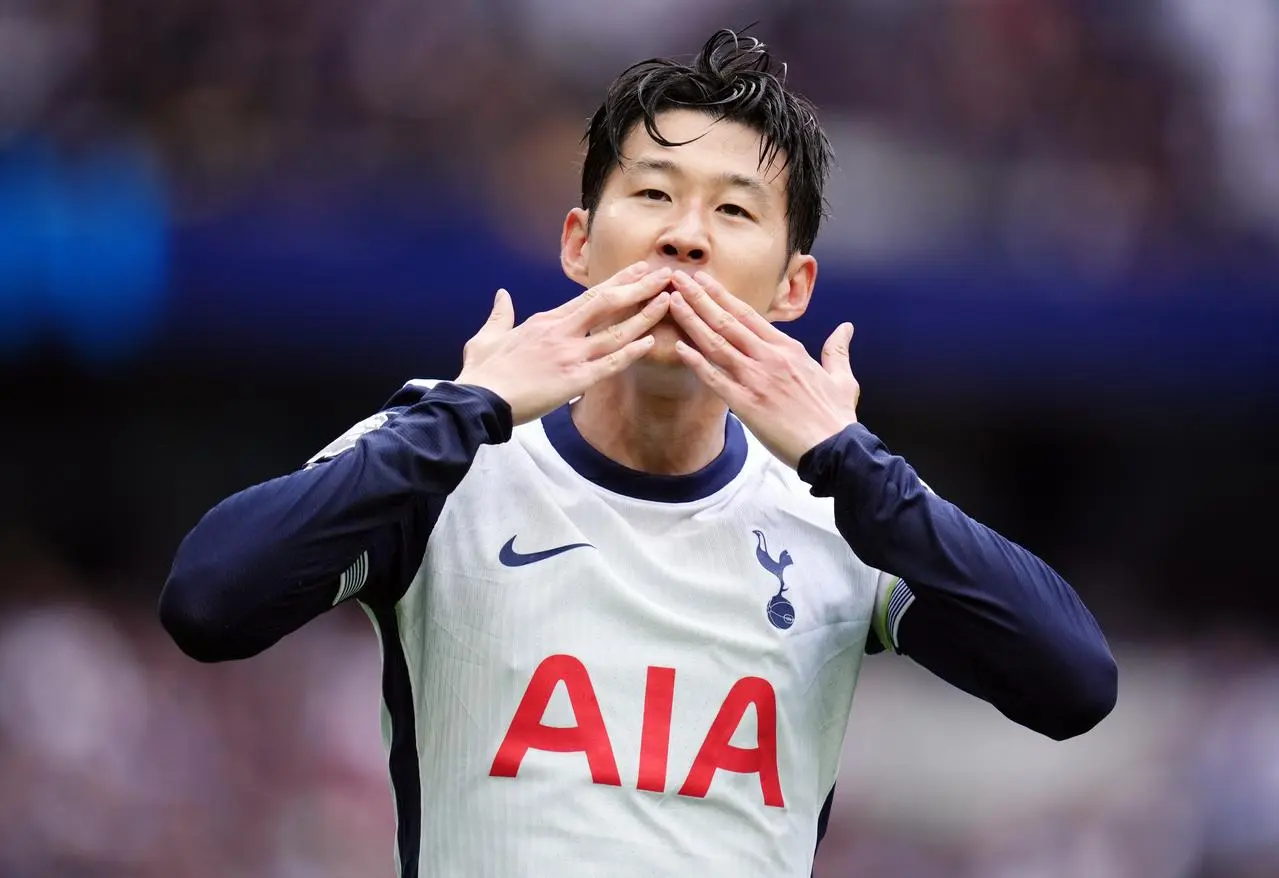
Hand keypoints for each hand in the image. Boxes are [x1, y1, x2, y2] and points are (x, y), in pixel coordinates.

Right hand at [456, 262, 672, 424]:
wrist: (479, 401)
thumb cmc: (483, 372)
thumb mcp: (486, 337)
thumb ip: (500, 315)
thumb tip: (502, 296)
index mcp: (545, 321)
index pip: (588, 296)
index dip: (617, 282)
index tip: (637, 270)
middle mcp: (561, 332)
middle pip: (607, 303)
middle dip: (638, 287)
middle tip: (663, 275)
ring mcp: (570, 355)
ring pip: (615, 332)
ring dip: (644, 317)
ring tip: (668, 302)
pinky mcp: (574, 381)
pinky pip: (609, 365)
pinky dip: (631, 353)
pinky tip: (650, 343)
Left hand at [668, 270, 859, 468]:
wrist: (834, 449)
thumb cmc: (836, 417)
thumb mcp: (842, 377)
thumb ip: (837, 350)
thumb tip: (845, 327)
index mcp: (789, 349)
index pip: (749, 315)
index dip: (723, 296)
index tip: (703, 281)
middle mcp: (769, 358)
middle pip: (727, 321)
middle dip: (699, 298)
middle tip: (677, 280)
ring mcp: (756, 380)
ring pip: (717, 344)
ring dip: (692, 321)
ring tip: (672, 302)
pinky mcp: (746, 405)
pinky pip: (715, 379)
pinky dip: (696, 363)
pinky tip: (680, 347)